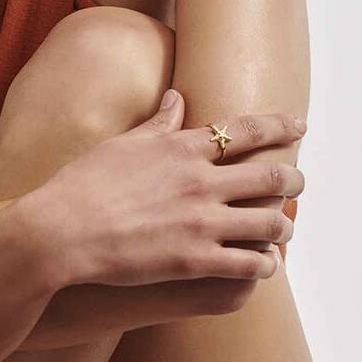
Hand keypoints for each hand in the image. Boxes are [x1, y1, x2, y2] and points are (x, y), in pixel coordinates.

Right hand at [23, 89, 305, 289]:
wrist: (62, 230)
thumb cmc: (83, 183)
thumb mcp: (122, 143)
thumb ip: (158, 122)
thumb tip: (177, 97)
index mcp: (182, 147)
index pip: (245, 130)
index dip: (280, 126)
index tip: (300, 126)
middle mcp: (200, 180)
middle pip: (269, 174)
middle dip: (293, 178)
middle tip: (299, 181)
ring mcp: (202, 221)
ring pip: (269, 222)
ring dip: (283, 226)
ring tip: (284, 229)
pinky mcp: (197, 259)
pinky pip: (250, 263)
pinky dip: (266, 264)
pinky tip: (266, 265)